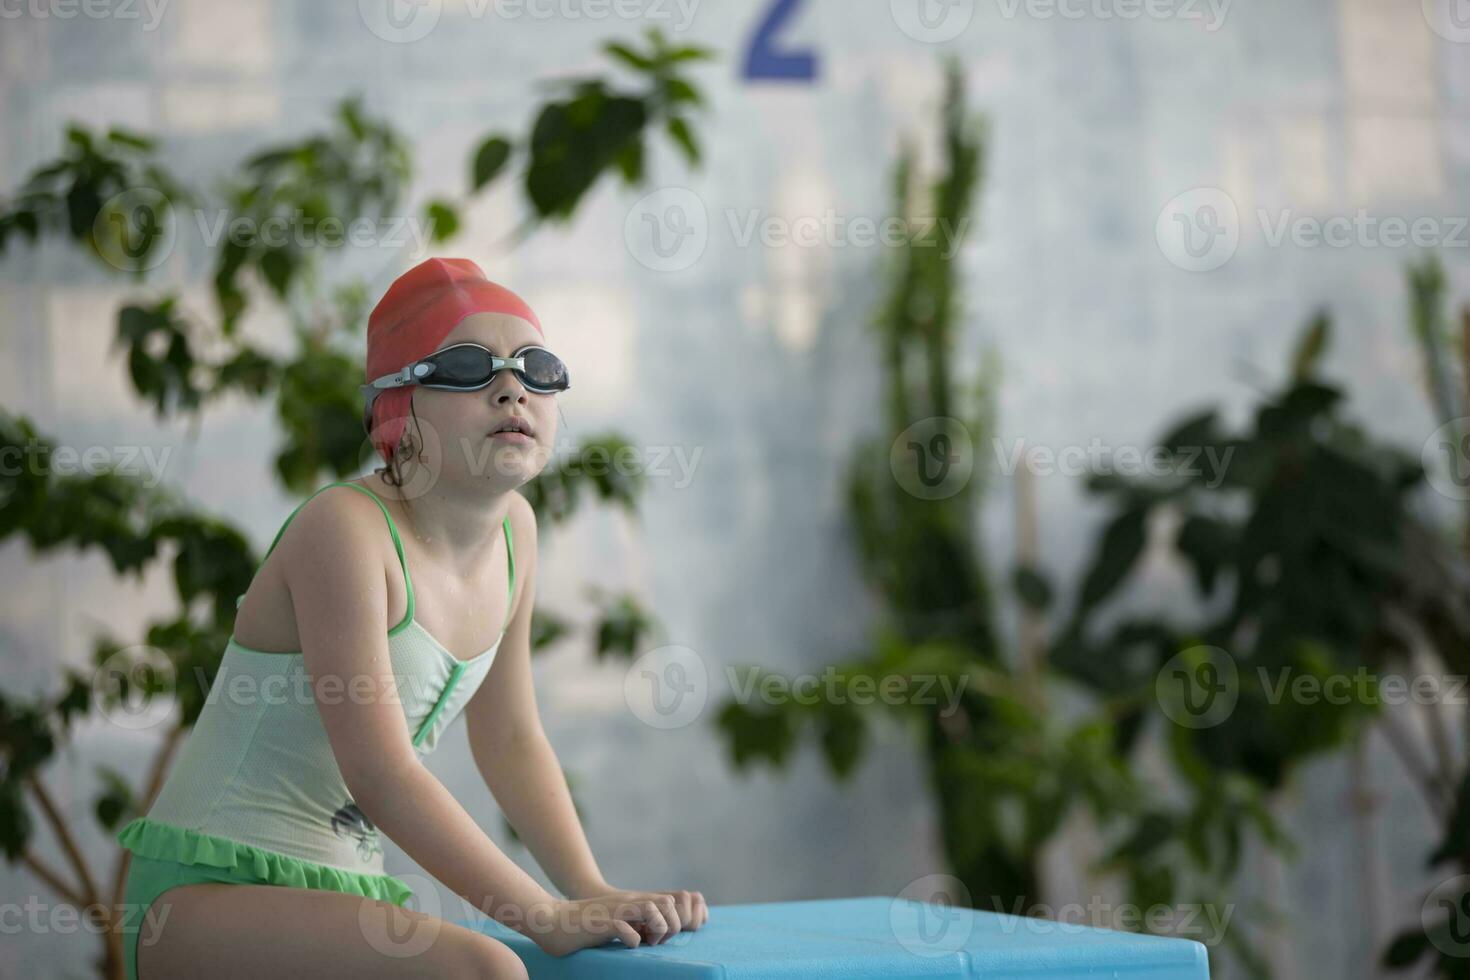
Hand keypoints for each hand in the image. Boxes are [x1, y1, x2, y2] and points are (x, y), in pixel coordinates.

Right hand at [531, 888, 708, 955]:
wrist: (552, 919)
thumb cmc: (582, 925)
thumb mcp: (614, 919)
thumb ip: (632, 921)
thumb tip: (649, 937)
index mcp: (632, 902)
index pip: (670, 901)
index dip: (672, 920)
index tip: (659, 937)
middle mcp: (628, 902)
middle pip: (668, 903)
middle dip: (669, 925)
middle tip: (655, 941)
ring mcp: (616, 911)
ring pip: (653, 910)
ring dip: (655, 929)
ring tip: (645, 942)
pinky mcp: (602, 924)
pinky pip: (626, 929)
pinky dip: (632, 940)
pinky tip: (626, 945)